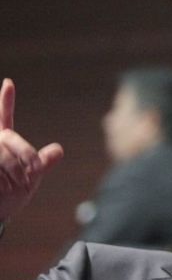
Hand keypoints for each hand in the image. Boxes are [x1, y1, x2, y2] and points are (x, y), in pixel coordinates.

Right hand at [0, 79, 62, 222]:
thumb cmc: (10, 197)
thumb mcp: (30, 180)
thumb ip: (41, 163)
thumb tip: (58, 149)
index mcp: (5, 143)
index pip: (5, 119)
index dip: (6, 101)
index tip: (9, 83)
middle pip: (12, 138)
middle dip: (25, 157)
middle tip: (26, 176)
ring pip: (2, 153)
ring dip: (12, 171)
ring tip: (11, 185)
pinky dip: (3, 178)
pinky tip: (3, 186)